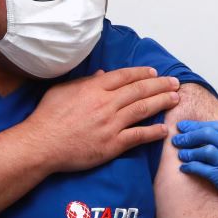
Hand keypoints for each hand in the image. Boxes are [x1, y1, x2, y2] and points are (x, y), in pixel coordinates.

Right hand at [26, 66, 181, 172]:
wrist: (41, 144)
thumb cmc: (48, 117)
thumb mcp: (63, 90)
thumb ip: (85, 81)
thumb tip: (103, 73)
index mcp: (94, 88)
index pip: (125, 76)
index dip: (142, 73)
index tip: (154, 72)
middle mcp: (106, 104)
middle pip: (139, 90)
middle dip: (160, 85)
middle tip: (174, 83)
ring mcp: (110, 124)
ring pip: (143, 109)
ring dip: (162, 103)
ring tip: (175, 99)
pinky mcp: (112, 144)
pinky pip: (138, 136)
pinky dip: (153, 132)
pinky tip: (164, 129)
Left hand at [172, 120, 217, 217]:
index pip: (216, 127)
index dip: (199, 125)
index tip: (189, 126)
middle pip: (205, 134)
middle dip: (189, 133)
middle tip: (177, 134)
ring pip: (200, 150)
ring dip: (187, 150)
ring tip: (178, 152)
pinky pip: (200, 168)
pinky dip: (190, 166)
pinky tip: (183, 167)